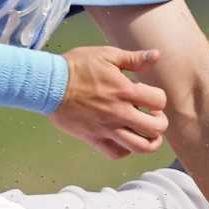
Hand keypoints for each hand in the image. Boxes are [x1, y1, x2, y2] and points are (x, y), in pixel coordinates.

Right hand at [50, 47, 168, 157]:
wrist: (49, 84)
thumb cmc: (77, 67)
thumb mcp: (106, 54)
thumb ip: (134, 58)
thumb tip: (156, 54)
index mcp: (124, 90)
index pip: (158, 101)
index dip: (158, 99)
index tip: (149, 98)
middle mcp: (119, 112)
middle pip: (155, 128)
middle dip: (159, 123)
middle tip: (151, 117)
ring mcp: (106, 128)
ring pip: (141, 147)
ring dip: (149, 142)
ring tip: (145, 134)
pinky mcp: (93, 139)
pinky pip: (117, 153)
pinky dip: (125, 150)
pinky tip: (124, 139)